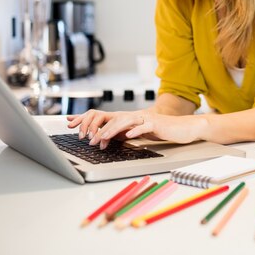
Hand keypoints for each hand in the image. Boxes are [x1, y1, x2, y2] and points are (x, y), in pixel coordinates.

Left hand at [66, 109, 207, 148]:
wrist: (183, 127)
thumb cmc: (162, 130)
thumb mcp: (139, 132)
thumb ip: (124, 133)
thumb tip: (107, 138)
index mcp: (129, 118)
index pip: (105, 116)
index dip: (88, 119)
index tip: (72, 123)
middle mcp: (135, 116)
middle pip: (111, 118)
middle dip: (96, 127)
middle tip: (85, 138)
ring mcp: (145, 118)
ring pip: (124, 121)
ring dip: (111, 130)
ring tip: (101, 138)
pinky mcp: (156, 124)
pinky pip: (144, 126)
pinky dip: (135, 130)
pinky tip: (128, 136)